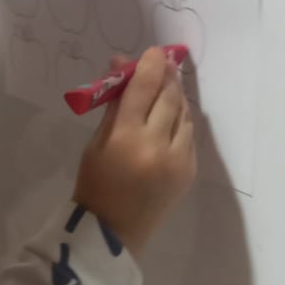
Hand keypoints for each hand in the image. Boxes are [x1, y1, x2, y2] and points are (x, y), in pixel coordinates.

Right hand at [73, 48, 196, 256]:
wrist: (113, 232)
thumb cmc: (95, 184)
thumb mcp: (96, 143)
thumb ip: (114, 105)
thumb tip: (123, 67)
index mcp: (126, 138)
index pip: (142, 89)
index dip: (149, 66)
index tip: (153, 52)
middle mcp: (157, 146)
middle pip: (168, 98)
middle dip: (166, 76)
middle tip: (163, 63)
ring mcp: (178, 160)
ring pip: (184, 114)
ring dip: (176, 97)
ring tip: (167, 87)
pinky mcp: (189, 171)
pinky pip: (188, 135)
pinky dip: (181, 120)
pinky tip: (172, 116)